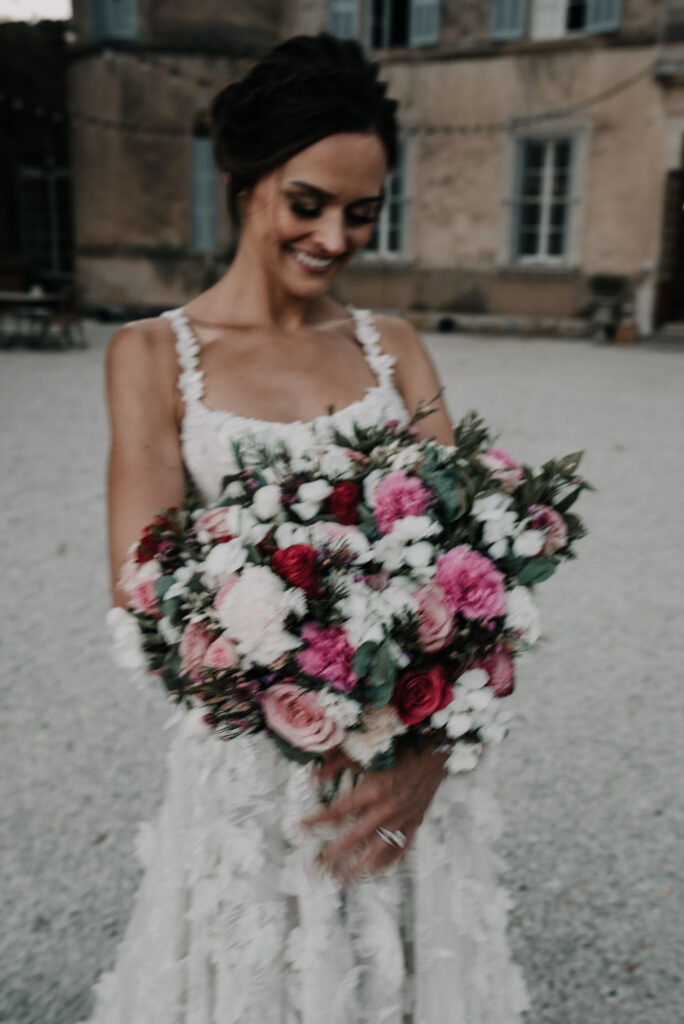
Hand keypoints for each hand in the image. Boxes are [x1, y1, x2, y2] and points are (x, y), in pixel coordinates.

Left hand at [301, 740, 449, 888]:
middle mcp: (387, 809)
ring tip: (344, 881)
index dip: (317, 821)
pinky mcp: (415, 820)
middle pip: (355, 838)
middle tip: (318, 869)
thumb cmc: (402, 745)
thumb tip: (315, 776)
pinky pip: (401, 846)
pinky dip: (389, 861)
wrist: (437, 748)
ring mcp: (402, 818)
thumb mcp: (366, 750)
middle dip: (334, 855)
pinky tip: (377, 872)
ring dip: (359, 867)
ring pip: (378, 849)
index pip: (338, 811)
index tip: (300, 829)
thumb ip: (338, 763)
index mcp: (373, 789)